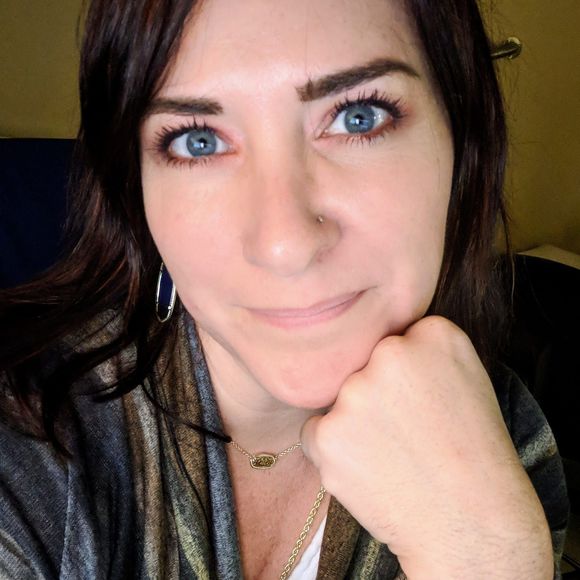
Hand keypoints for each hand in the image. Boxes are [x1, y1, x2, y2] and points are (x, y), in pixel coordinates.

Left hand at [301, 316, 551, 578]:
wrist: (471, 524)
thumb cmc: (473, 453)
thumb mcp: (467, 379)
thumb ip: (424, 349)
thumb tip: (377, 342)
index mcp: (434, 334)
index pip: (395, 339)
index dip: (405, 375)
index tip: (421, 400)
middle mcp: (391, 353)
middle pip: (362, 365)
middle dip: (374, 392)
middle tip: (405, 429)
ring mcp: (356, 393)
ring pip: (337, 397)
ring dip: (353, 421)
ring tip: (392, 453)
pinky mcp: (329, 433)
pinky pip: (316, 431)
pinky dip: (333, 450)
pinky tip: (369, 468)